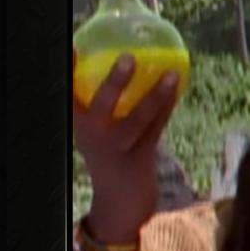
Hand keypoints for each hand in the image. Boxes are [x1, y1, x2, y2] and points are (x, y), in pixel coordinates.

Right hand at [73, 53, 180, 241]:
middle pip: (100, 105)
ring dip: (156, 96)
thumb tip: (109, 61)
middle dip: (114, 82)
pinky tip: (179, 88)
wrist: (119, 201)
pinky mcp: (140, 158)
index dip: (70, 71)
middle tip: (128, 57)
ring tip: (172, 74)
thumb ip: (100, 102)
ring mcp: (116, 149)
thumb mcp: (98, 130)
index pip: (71, 95)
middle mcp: (92, 136)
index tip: (74, 48)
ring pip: (137, 119)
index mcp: (79, 124)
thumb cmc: (110, 154)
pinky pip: (157, 128)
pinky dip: (168, 107)